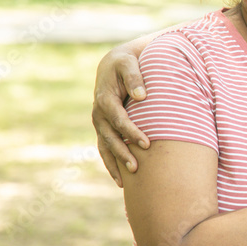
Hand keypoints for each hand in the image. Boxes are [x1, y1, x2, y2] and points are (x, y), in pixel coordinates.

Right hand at [92, 44, 148, 186]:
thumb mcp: (129, 64)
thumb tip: (142, 96)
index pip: (119, 119)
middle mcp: (99, 114)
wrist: (113, 65)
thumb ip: (135, 77)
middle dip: (123, 153)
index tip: (147, 143)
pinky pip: (105, 149)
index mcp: (105, 99)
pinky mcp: (103, 129)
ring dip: (115, 163)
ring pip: (105, 147)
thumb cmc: (126, 64)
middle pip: (110, 137)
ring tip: (126, 181)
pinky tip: (120, 181)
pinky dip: (111, 164)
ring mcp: (99, 123)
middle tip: (137, 167)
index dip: (132, 132)